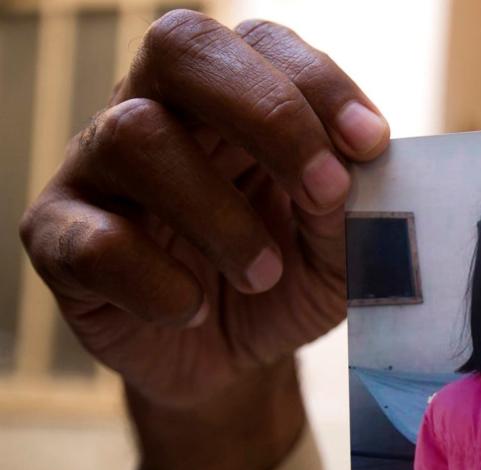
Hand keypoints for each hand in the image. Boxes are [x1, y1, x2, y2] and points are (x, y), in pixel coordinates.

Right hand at [19, 11, 389, 469]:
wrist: (231, 364)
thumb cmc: (286, 284)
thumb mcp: (342, 255)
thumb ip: (353, 213)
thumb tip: (348, 175)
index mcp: (230, 100)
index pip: (261, 41)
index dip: (318, 83)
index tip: (372, 146)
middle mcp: (155, 111)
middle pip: (179, 48)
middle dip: (268, 114)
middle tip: (323, 191)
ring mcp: (97, 169)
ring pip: (133, 138)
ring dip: (219, 215)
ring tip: (264, 274)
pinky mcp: (58, 239)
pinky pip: (91, 241)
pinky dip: (157, 283)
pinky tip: (194, 308)